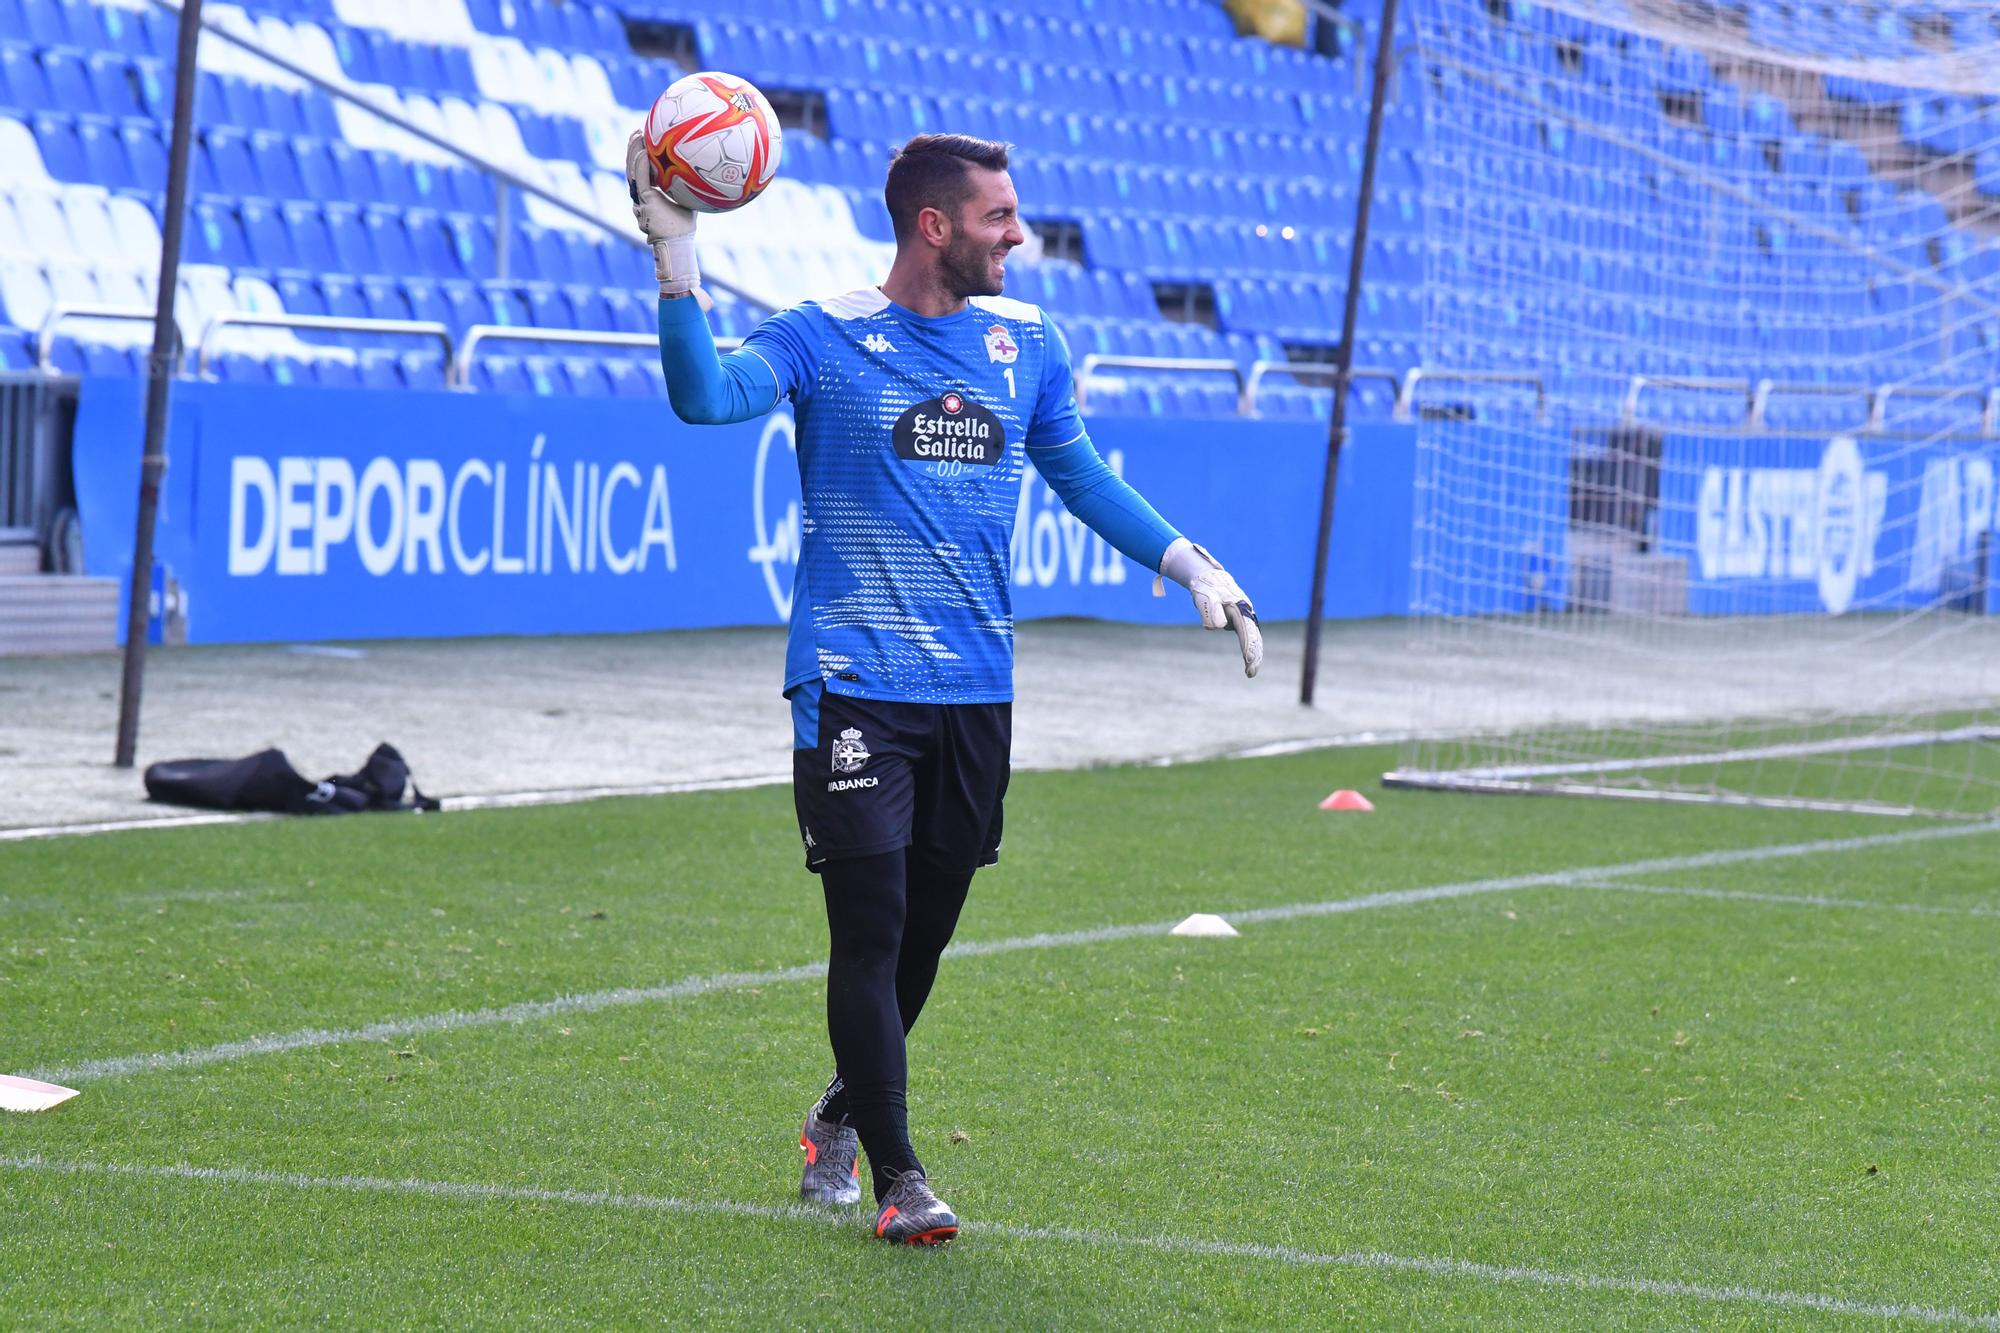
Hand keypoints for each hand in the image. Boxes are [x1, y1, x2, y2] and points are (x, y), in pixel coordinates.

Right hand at [626, 130, 699, 298]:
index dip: (641, 155)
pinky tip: (644, 152)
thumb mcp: (687, 201)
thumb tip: (704, 174)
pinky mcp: (644, 202)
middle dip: (633, 148)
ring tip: (637, 135)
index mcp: (649, 194)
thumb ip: (688, 187)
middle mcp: (641, 194)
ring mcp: (640, 198)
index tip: (644, 138)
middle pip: (633, 167)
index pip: (641, 170)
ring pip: (632, 171)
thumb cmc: (683, 227)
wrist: (677, 244)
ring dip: (633, 152)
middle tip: (637, 131)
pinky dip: (641, 166)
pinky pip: (641, 181)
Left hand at [1158, 537, 1262, 677]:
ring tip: (1251, 671)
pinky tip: (1247, 659)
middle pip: (1253, 638)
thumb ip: (1210, 612)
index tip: (1249, 661)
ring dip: (1253, 654)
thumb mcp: (1205, 599)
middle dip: (1254, 655)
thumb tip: (1216, 627)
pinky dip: (1248, 649)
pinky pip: (1245, 636)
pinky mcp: (1238, 621)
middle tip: (1251, 674)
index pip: (1246, 631)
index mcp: (1240, 608)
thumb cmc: (1206, 588)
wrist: (1208, 578)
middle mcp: (1246, 614)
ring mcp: (1243, 618)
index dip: (1248, 647)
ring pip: (1251, 638)